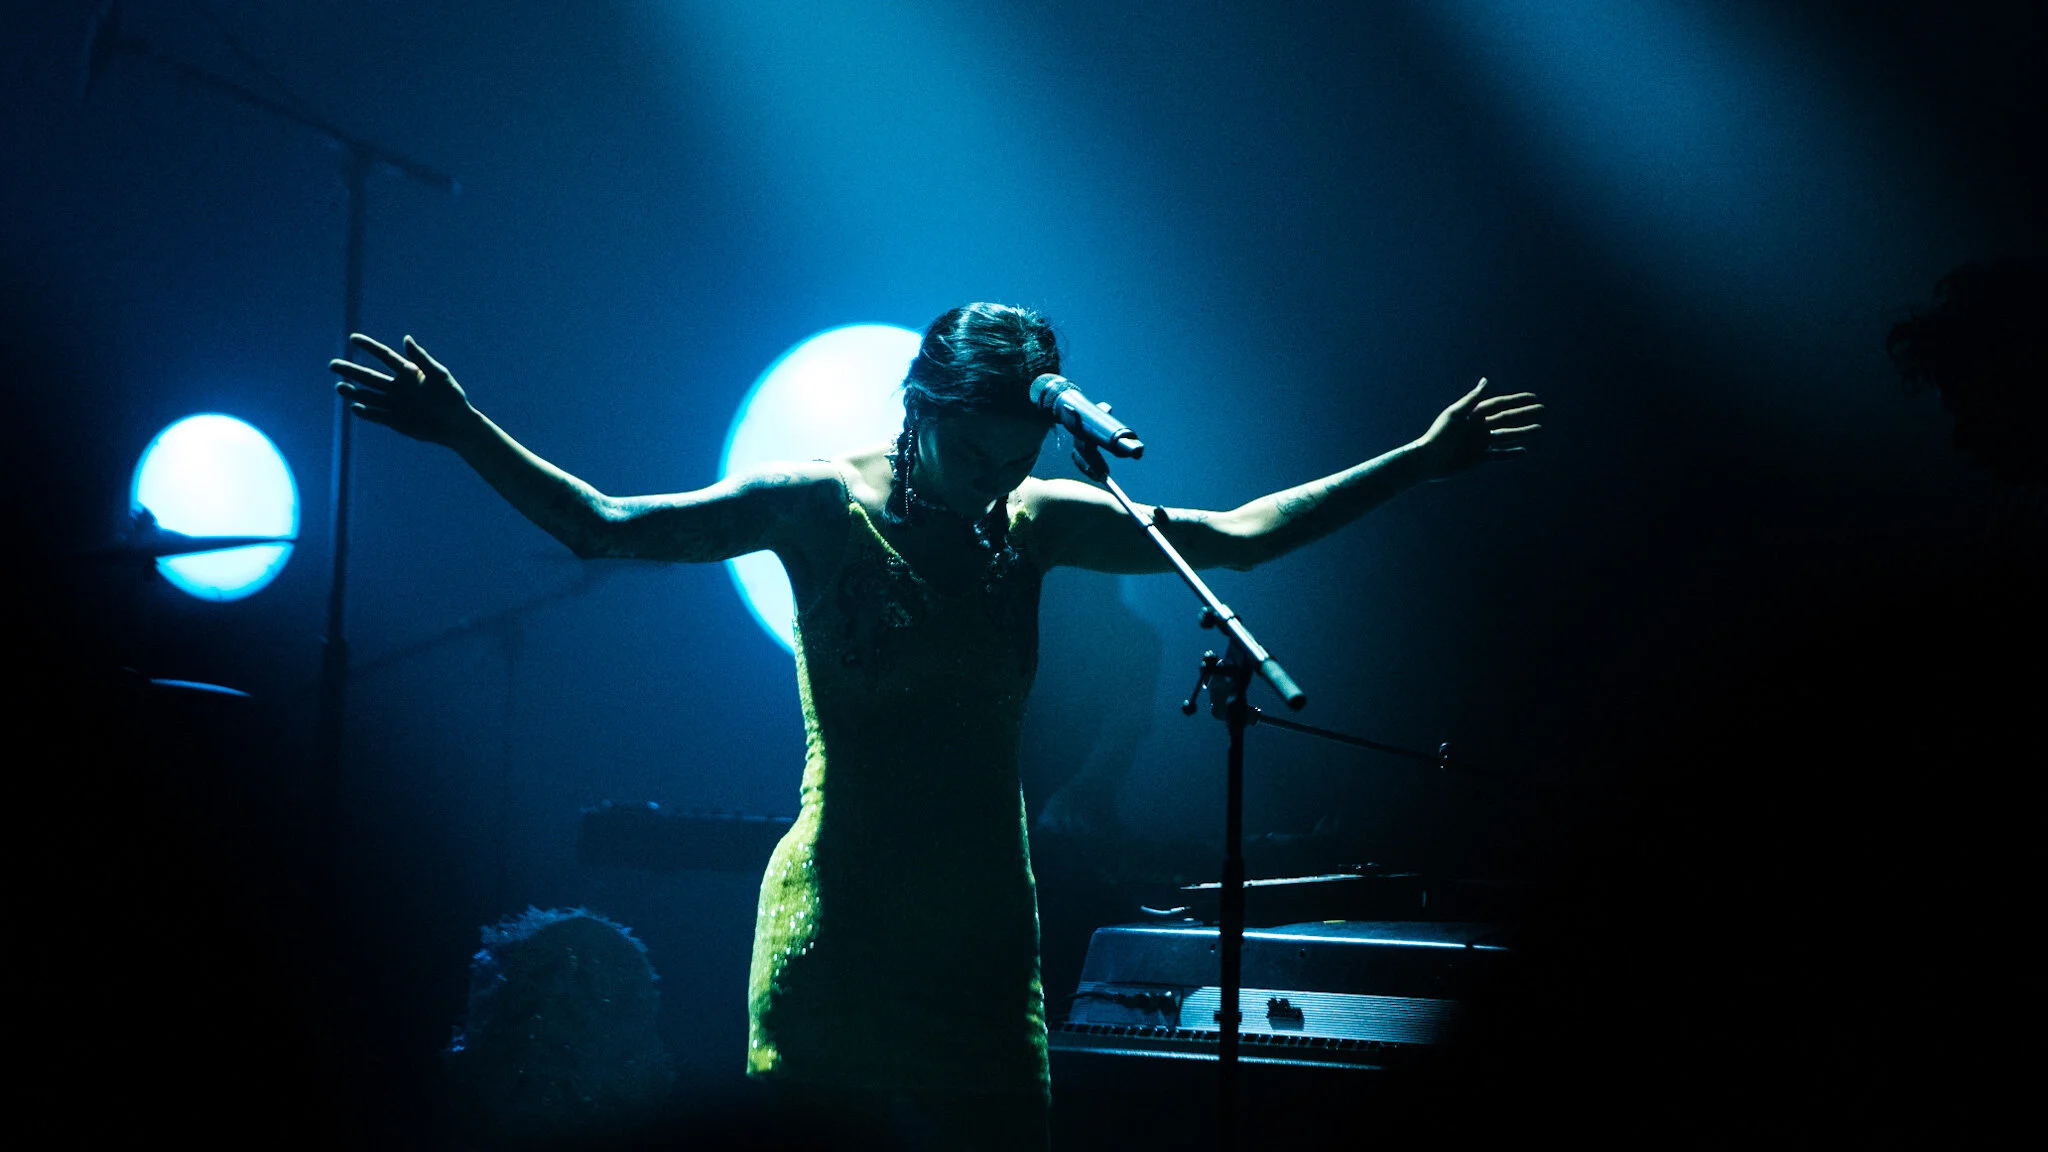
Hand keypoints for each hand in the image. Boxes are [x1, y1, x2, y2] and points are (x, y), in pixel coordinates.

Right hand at [329, 333, 475, 446]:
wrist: (456, 425)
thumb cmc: (452, 398)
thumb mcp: (440, 376)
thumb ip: (422, 359)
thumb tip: (406, 339)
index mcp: (409, 372)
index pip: (385, 356)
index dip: (369, 347)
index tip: (353, 338)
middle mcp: (397, 387)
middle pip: (369, 376)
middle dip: (351, 370)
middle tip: (333, 365)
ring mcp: (394, 403)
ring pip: (369, 396)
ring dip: (354, 392)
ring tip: (340, 387)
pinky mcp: (395, 420)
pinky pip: (377, 415)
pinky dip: (366, 412)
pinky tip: (356, 407)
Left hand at [1411, 377, 1542, 478]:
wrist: (1428, 460)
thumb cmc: (1439, 434)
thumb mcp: (1455, 414)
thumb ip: (1472, 399)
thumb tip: (1486, 381)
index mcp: (1474, 414)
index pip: (1499, 404)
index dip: (1516, 400)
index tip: (1533, 397)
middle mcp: (1479, 427)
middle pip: (1507, 418)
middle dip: (1524, 414)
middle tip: (1542, 409)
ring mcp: (1480, 443)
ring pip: (1506, 435)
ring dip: (1522, 432)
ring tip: (1539, 428)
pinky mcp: (1479, 457)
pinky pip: (1499, 455)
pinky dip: (1511, 453)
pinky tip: (1524, 451)